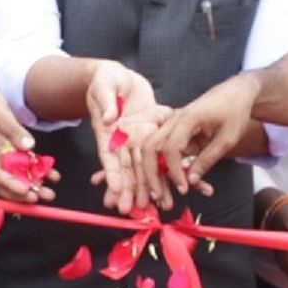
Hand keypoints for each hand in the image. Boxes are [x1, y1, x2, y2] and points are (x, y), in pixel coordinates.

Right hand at [0, 81, 52, 202]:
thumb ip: (11, 129)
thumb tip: (29, 146)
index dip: (9, 184)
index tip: (24, 189)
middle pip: (4, 181)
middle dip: (21, 192)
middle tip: (38, 197)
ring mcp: (2, 154)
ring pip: (17, 176)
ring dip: (32, 185)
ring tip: (49, 193)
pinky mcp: (12, 148)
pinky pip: (25, 164)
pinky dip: (38, 171)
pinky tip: (52, 175)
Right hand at [84, 62, 164, 215]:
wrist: (119, 77)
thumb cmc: (106, 80)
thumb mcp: (104, 86)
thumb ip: (106, 101)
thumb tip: (108, 118)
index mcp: (107, 133)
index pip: (109, 156)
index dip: (112, 174)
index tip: (117, 190)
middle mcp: (122, 141)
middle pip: (127, 169)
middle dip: (132, 190)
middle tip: (136, 210)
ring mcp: (137, 140)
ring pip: (146, 167)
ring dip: (153, 185)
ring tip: (162, 204)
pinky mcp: (152, 135)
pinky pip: (164, 153)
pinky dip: (172, 168)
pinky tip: (183, 183)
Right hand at [138, 73, 261, 199]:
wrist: (236, 92)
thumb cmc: (235, 112)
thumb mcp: (227, 138)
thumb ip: (208, 159)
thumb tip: (191, 181)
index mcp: (187, 119)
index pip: (171, 149)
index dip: (175, 172)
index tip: (184, 188)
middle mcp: (174, 120)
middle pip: (150, 147)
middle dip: (151, 174)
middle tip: (158, 196)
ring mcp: (172, 123)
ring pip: (152, 148)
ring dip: (154, 172)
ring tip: (163, 195)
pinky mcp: (175, 129)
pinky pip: (165, 149)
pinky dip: (168, 167)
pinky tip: (183, 182)